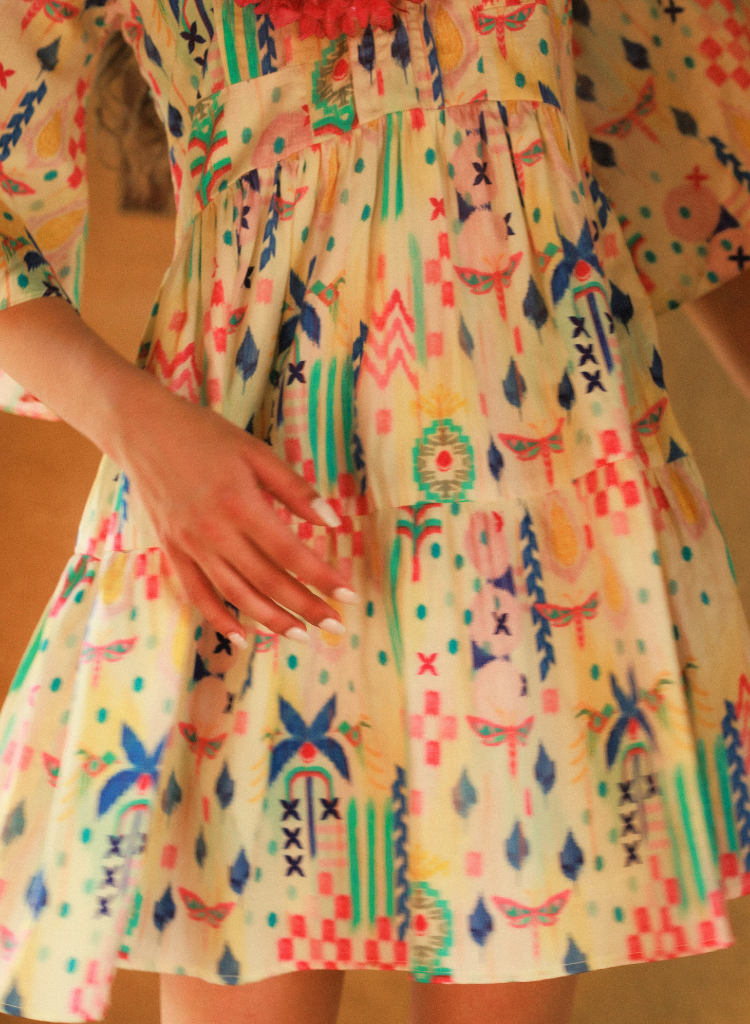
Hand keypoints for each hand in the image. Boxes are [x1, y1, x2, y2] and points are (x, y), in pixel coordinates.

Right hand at [113, 376, 356, 644]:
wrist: (142, 430)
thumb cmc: (205, 436)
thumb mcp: (255, 452)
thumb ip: (294, 489)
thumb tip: (331, 522)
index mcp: (241, 504)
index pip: (290, 553)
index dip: (322, 578)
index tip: (348, 595)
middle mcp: (215, 532)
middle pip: (268, 581)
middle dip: (306, 607)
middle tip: (335, 625)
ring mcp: (191, 546)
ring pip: (237, 595)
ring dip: (271, 619)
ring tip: (301, 634)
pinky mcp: (173, 552)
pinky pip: (198, 595)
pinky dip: (220, 620)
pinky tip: (243, 638)